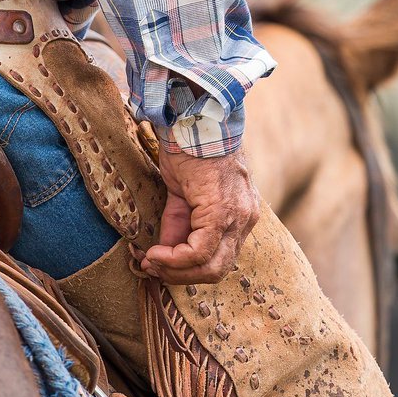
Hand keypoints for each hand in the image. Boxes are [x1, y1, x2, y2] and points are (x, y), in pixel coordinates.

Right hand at [140, 148, 260, 284]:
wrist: (194, 120)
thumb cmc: (189, 150)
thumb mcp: (184, 195)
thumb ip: (178, 226)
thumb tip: (163, 255)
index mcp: (240, 215)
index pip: (219, 259)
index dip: (186, 269)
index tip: (157, 263)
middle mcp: (245, 219)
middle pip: (218, 269)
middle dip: (182, 276)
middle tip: (154, 268)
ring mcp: (238, 217)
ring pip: (212, 266)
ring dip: (177, 270)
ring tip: (152, 261)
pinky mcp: (222, 212)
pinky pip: (200, 250)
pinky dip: (175, 258)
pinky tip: (156, 253)